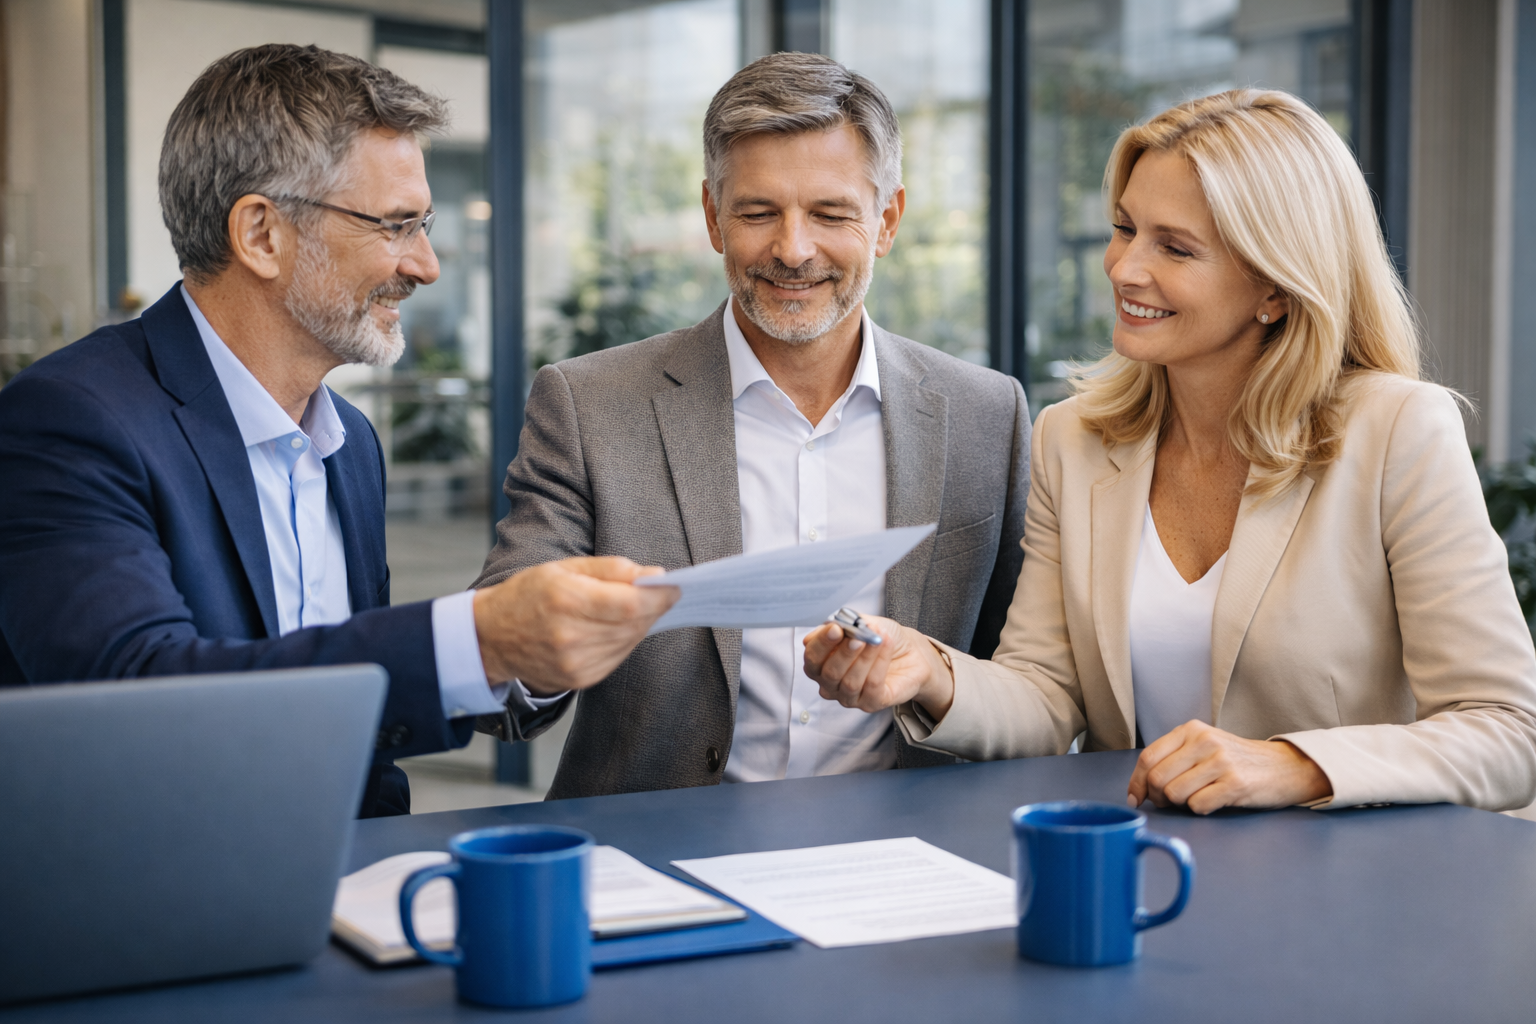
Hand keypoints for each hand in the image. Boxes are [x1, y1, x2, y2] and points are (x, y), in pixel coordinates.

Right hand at [472, 557, 678, 693]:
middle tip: (664, 592)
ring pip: (629, 641)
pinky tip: (618, 627)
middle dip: (654, 606)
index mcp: (565, 601)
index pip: (629, 604)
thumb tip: (652, 574)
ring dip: (641, 623)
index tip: (675, 585)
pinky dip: (625, 640)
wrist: (492, 637)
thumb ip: (610, 569)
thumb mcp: (564, 567)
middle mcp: (570, 637)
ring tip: (637, 606)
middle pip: (634, 624)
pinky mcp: (580, 680)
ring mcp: (575, 664)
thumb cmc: (528, 595)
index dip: (658, 595)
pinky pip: (618, 657)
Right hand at [802, 616, 954, 717]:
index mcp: (822, 663)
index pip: (812, 658)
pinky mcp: (871, 703)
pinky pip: (871, 686)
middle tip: (858, 637)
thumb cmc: (880, 637)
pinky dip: (879, 663)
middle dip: (843, 653)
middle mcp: (831, 684)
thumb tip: (828, 627)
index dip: (822, 643)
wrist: (910, 651)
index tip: (836, 629)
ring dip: (864, 658)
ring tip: (876, 640)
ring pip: (850, 682)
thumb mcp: (861, 622)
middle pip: (828, 674)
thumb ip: (844, 624)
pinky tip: (886, 647)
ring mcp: (849, 697)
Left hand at [1126, 720, 1332, 813]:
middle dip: (1158, 797)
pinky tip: (1214, 802)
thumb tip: (1138, 789)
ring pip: (1175, 794)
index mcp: (1191, 730)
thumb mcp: (1203, 747)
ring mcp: (1221, 761)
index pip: (1149, 757)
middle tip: (1170, 802)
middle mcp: (1204, 741)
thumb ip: (1172, 759)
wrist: (1283, 767)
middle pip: (1158, 778)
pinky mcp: (1235, 783)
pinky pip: (1198, 806)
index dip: (1137, 782)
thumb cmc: (1235, 761)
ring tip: (1196, 798)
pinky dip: (1200, 810)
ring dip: (1180, 804)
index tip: (1136, 798)